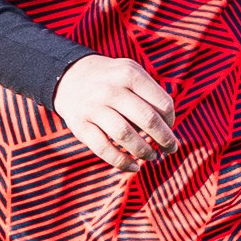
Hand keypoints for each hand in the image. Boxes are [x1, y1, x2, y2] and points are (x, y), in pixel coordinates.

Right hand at [52, 56, 178, 173]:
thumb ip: (150, 94)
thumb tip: (168, 127)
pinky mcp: (80, 125)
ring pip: (125, 135)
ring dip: (144, 151)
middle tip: (170, 149)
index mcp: (129, 74)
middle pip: (147, 119)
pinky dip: (122, 162)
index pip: (162, 103)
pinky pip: (103, 148)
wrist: (69, 76)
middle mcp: (111, 89)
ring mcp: (93, 107)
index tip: (169, 128)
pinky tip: (134, 167)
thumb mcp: (130, 73)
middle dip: (165, 139)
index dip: (170, 121)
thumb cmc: (111, 80)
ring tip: (152, 156)